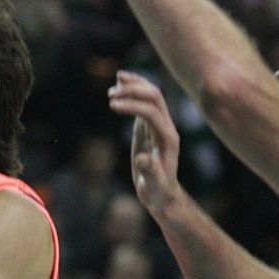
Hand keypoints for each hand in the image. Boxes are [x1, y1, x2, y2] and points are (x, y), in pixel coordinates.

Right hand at [107, 70, 180, 212]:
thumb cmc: (158, 191)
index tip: (112, 105)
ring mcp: (158, 124)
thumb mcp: (153, 184)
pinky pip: (143, 102)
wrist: (162, 194)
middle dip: (134, 91)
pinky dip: (133, 90)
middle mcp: (166, 127)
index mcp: (168, 138)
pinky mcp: (148, 126)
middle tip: (111, 94)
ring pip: (150, 95)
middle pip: (154, 97)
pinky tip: (119, 84)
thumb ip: (150, 172)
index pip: (152, 112)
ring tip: (115, 84)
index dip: (133, 105)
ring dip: (134, 86)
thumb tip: (142, 159)